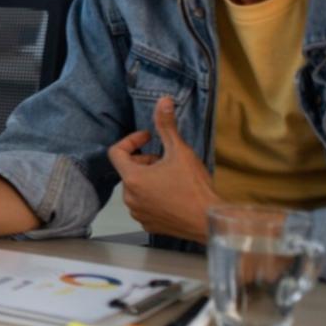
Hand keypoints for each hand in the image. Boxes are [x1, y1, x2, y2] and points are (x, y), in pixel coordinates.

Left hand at [107, 96, 218, 241]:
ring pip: (137, 187)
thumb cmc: (194, 188)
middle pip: (129, 170)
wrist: (209, 220)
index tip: (147, 137)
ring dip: (150, 178)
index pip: (116, 152)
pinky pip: (144, 204)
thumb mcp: (180, 151)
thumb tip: (163, 102)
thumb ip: (167, 126)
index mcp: (132, 178)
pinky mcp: (147, 224)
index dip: (131, 140)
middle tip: (167, 159)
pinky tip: (173, 194)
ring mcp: (137, 212)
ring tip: (172, 177)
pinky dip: (154, 195)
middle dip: (145, 160)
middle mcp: (129, 197)